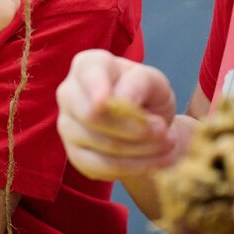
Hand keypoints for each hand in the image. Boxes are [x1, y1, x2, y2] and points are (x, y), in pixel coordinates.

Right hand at [56, 49, 177, 179]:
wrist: (143, 121)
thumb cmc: (145, 93)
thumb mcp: (153, 81)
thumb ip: (140, 83)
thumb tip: (124, 99)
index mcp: (87, 65)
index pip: (88, 76)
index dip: (94, 89)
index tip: (105, 102)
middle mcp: (69, 93)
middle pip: (92, 116)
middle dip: (134, 128)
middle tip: (164, 130)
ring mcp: (67, 125)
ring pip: (102, 145)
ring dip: (142, 150)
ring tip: (167, 144)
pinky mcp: (74, 154)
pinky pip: (100, 167)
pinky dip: (133, 168)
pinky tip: (155, 162)